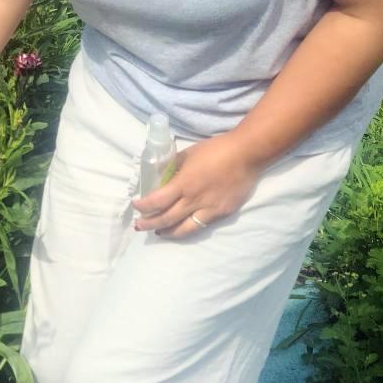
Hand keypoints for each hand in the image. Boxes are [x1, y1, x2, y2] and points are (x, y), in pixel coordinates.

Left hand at [128, 133, 263, 237]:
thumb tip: (161, 173)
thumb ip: (173, 166)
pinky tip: (182, 228)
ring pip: (184, 229)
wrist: (246, 155)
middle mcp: (194, 200)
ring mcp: (209, 209)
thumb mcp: (188, 154)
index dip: (143, 207)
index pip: (157, 201)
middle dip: (149, 224)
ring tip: (159, 233)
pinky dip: (188, 228)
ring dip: (168, 232)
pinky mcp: (222, 213)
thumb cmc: (215, 150)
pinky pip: (201, 224)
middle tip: (139, 226)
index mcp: (183, 184)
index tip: (136, 206)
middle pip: (166, 219)